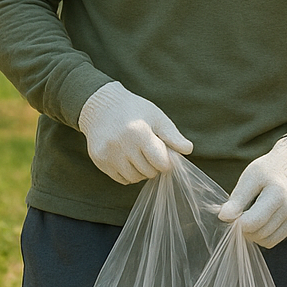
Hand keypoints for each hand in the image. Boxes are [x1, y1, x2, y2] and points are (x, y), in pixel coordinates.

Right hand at [77, 81, 193, 183]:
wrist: (100, 107)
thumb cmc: (134, 110)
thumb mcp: (156, 117)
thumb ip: (172, 135)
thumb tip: (188, 150)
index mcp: (138, 132)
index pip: (160, 162)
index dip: (167, 162)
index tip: (165, 154)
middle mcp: (121, 145)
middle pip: (149, 172)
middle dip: (155, 166)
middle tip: (152, 154)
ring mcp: (108, 154)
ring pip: (135, 178)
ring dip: (142, 172)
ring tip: (140, 156)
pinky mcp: (99, 161)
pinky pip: (121, 179)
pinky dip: (129, 174)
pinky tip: (128, 159)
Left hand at [219, 136, 286, 247]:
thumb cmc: (269, 170)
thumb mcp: (250, 177)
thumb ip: (238, 198)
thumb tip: (224, 217)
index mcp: (277, 195)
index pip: (252, 223)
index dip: (237, 221)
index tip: (234, 210)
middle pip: (258, 233)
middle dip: (244, 228)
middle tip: (240, 213)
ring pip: (266, 241)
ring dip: (253, 234)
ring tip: (249, 218)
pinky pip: (273, 241)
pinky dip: (262, 236)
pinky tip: (259, 222)